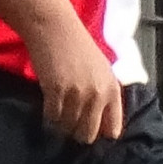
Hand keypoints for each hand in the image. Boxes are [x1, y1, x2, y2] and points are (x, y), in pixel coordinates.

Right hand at [28, 12, 125, 143]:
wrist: (56, 29)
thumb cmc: (79, 48)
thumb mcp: (102, 72)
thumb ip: (105, 96)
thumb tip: (102, 125)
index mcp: (112, 91)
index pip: (112, 130)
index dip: (100, 132)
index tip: (89, 128)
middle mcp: (97, 95)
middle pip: (88, 134)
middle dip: (78, 132)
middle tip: (70, 123)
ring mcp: (76, 94)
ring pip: (68, 128)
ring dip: (61, 124)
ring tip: (59, 111)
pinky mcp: (56, 91)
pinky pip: (52, 117)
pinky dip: (49, 115)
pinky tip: (49, 104)